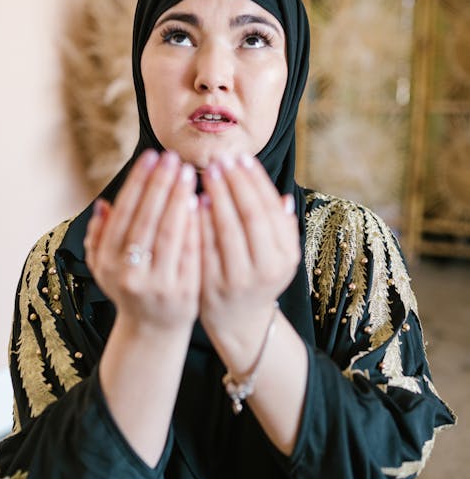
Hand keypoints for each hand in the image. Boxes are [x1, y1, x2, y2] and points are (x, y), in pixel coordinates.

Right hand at [84, 150, 199, 334]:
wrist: (153, 330)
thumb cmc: (130, 289)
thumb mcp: (105, 267)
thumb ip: (99, 237)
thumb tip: (103, 205)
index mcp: (108, 261)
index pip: (125, 213)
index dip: (138, 182)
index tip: (151, 156)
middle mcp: (129, 273)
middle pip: (147, 219)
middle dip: (161, 184)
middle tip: (173, 157)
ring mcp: (157, 283)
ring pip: (170, 233)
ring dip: (180, 199)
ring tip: (189, 173)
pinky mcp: (183, 292)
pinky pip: (191, 252)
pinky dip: (196, 226)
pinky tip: (202, 202)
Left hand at [198, 154, 300, 370]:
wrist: (238, 320)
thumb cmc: (258, 277)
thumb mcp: (280, 257)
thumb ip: (283, 229)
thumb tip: (284, 196)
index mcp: (284, 257)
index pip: (269, 210)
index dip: (255, 182)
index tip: (242, 158)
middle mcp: (265, 269)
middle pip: (248, 216)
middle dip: (235, 184)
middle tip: (221, 159)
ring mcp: (237, 279)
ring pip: (226, 230)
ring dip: (217, 197)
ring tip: (207, 172)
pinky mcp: (211, 285)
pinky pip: (204, 246)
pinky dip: (200, 221)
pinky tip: (194, 200)